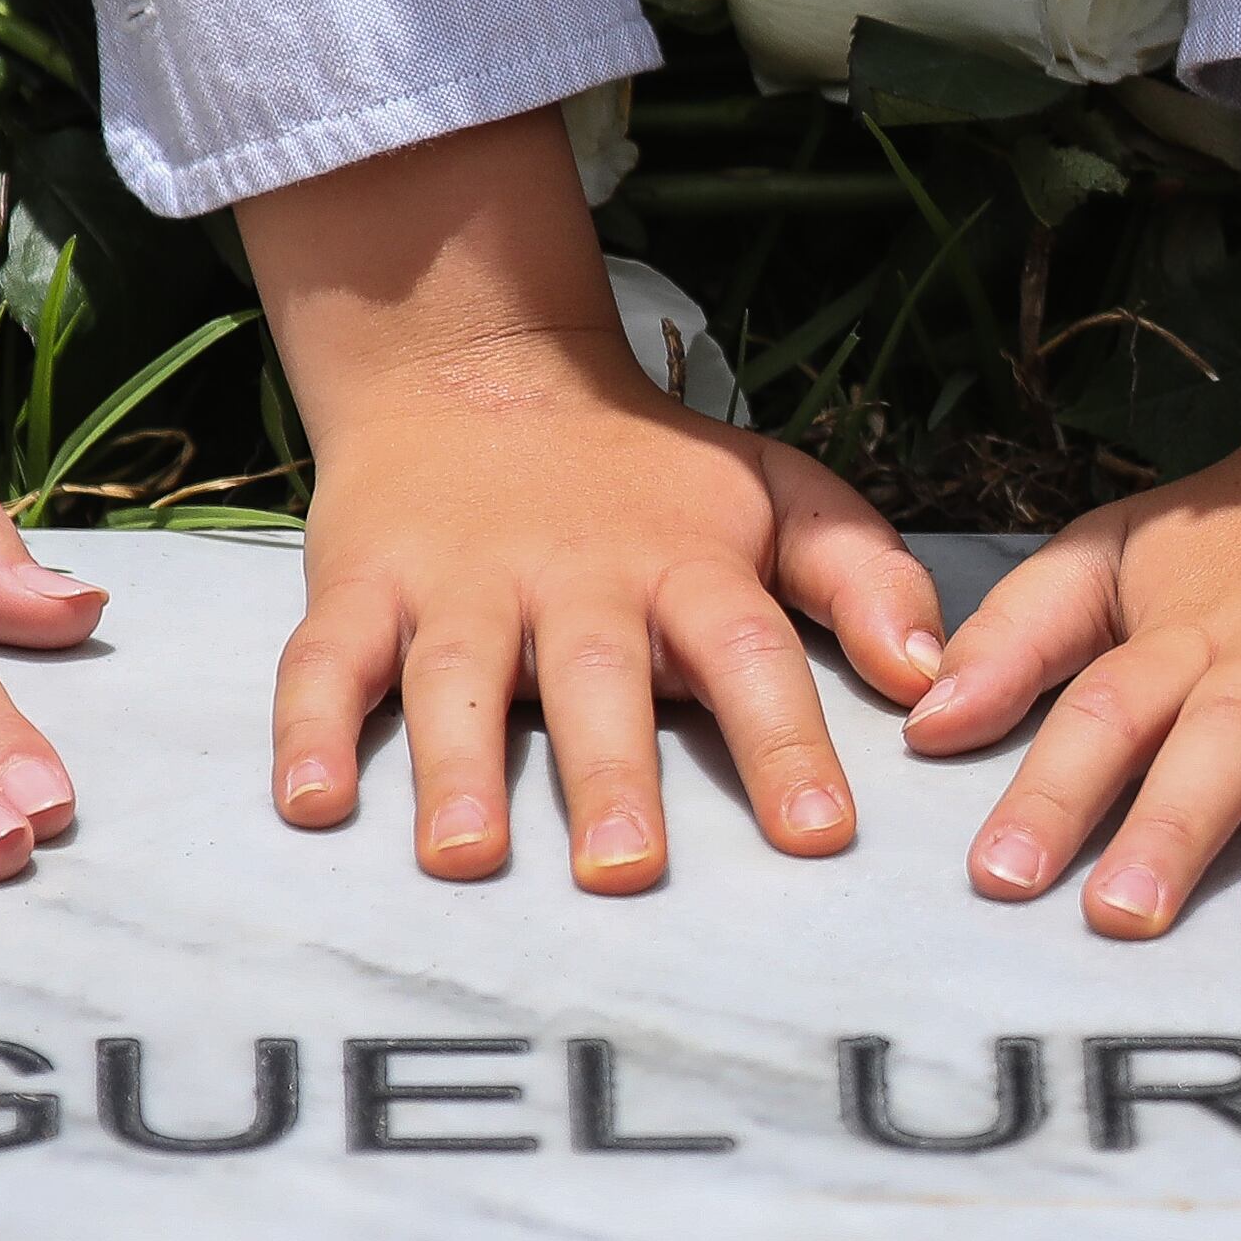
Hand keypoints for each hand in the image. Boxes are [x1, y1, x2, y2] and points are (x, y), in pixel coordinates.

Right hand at [247, 112, 942, 886]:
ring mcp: (460, 587)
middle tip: (626, 871)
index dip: (788, 743)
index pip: (752, 655)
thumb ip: (861, 579)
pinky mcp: (361, 589)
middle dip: (612, 776)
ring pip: (458, 682)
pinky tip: (311, 805)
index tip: (821, 836)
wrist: (475, 368)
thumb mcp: (774, 496)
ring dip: (459, 767)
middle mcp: (573, 581)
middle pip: (598, 682)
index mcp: (686, 567)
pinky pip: (326, 663)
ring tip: (465, 858)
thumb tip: (932, 681)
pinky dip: (308, 730)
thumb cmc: (648, 476)